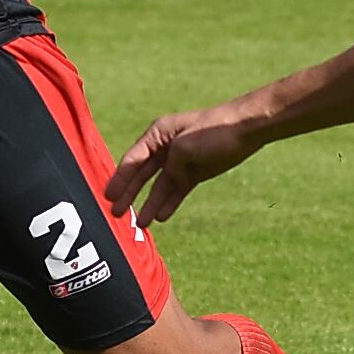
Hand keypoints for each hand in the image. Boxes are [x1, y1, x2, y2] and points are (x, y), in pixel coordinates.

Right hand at [105, 109, 261, 227]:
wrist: (245, 129)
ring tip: (140, 224)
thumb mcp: (185, 147)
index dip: (120, 179)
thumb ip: (172, 166)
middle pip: (142, 175)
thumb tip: (170, 180)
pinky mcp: (195, 171)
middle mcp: (165, 148)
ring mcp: (180, 161)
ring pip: (160, 186)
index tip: (108, 196)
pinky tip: (161, 217)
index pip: (133, 159)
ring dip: (150, 204)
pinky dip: (170, 202)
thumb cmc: (214, 130)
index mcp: (158, 134)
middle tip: (116, 213)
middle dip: (129, 194)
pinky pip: (178, 190)